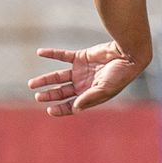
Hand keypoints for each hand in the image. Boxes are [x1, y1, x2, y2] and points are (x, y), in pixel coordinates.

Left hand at [28, 42, 146, 115]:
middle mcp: (83, 85)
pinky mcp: (81, 57)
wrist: (128, 55)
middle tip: (38, 96)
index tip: (49, 110)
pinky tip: (40, 52)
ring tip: (33, 83)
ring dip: (46, 79)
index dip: (60, 109)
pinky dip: (51, 54)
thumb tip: (75, 108)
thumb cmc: (120, 75)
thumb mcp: (105, 89)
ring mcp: (81, 71)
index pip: (71, 106)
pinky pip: (63, 56)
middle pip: (62, 92)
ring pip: (59, 77)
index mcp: (89, 96)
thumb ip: (89, 98)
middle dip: (50, 95)